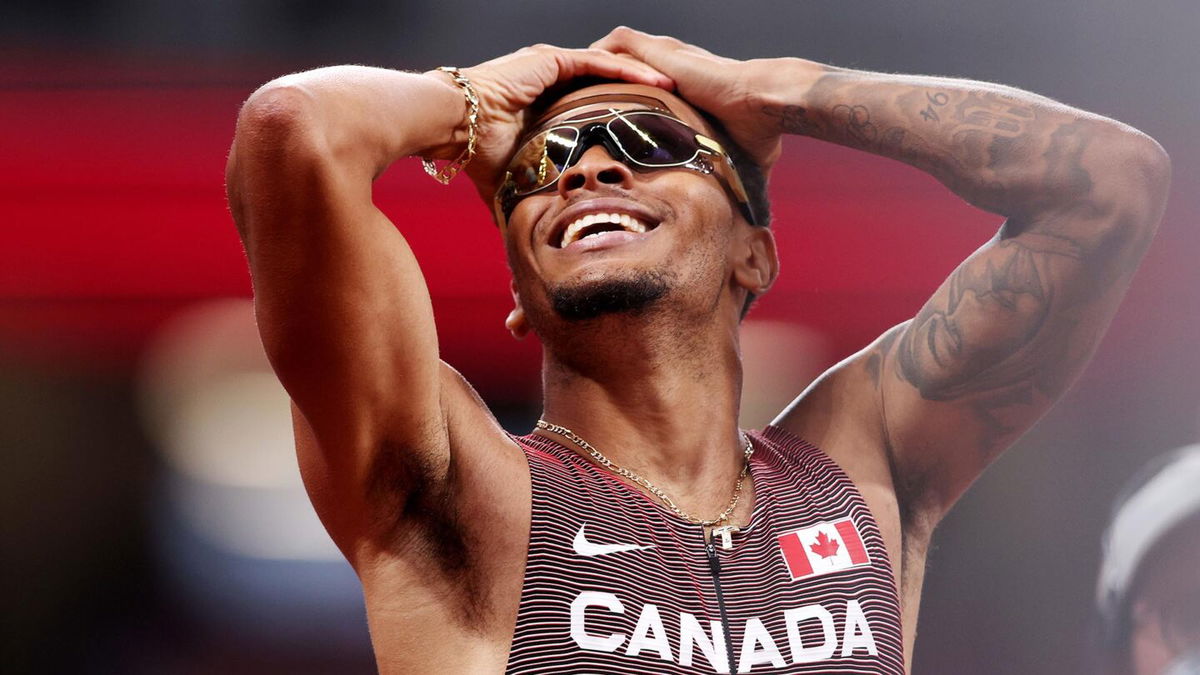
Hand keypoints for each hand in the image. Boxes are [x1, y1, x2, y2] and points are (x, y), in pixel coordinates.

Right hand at [449, 45, 672, 199]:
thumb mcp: (512, 182)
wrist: (453, 126)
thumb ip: (526, 201)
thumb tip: (522, 241)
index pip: (594, 105)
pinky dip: (627, 68)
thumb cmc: (474, 154)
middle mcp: (550, 81)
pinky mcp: (552, 60)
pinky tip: (655, 78)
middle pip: (607, 83)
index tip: (651, 131)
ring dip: (642, 76)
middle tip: (674, 108)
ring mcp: (551, 67)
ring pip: (608, 68)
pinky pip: (598, 61)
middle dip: (641, 93)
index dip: (623, 115)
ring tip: (675, 87)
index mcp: (545, 104)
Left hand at [590, 27, 822, 174]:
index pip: (639, 87)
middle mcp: (668, 67)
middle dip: (594, 87)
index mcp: (681, 85)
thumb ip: (721, 176)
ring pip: (611, 54)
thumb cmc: (757, 131)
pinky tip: (580, 79)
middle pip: (618, 69)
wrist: (762, 103)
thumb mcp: (728, 157)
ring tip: (567, 94)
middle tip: (570, 112)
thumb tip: (740, 218)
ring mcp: (662, 56)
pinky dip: (596, 58)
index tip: (597, 127)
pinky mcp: (659, 51)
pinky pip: (616, 45)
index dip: (617, 102)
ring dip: (590, 70)